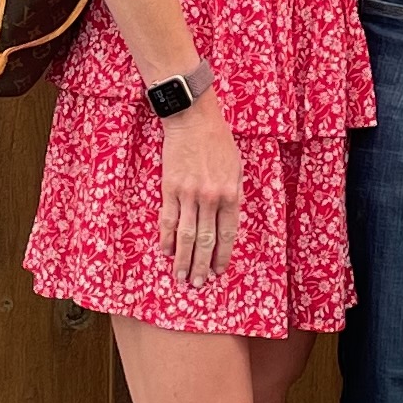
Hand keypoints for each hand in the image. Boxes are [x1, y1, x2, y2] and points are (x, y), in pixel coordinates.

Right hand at [155, 95, 242, 289]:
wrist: (193, 118)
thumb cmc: (218, 140)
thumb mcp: (236, 166)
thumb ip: (234, 194)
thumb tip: (228, 220)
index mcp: (230, 193)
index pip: (227, 234)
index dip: (222, 256)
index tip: (218, 272)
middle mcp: (210, 198)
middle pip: (206, 241)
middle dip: (202, 265)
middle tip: (198, 284)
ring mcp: (188, 194)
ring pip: (186, 235)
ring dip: (183, 259)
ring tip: (181, 277)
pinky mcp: (170, 188)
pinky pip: (168, 219)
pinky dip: (166, 238)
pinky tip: (166, 252)